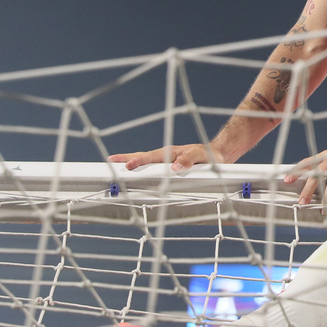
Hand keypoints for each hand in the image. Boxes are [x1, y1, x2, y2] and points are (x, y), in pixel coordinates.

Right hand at [107, 144, 222, 171]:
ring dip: (130, 162)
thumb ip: (189, 161)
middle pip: (142, 156)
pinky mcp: (168, 166)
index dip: (138, 162)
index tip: (127, 166)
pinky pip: (152, 167)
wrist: (217, 154)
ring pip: (145, 161)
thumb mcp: (202, 157)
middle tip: (110, 161)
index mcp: (170, 153)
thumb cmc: (209, 155)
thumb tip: (175, 168)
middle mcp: (166, 155)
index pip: (150, 157)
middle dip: (126, 158)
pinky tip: (135, 173)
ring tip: (116, 166)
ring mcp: (166, 161)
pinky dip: (140, 168)